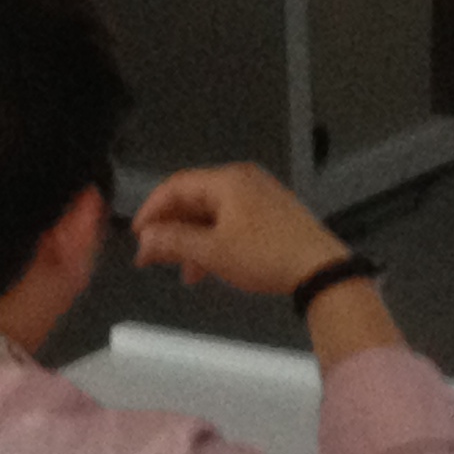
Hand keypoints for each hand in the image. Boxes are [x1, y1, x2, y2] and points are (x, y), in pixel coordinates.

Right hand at [130, 161, 351, 294]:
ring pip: (212, 215)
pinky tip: (205, 269)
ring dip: (192, 241)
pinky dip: (213, 242)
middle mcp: (243, 181)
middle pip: (194, 200)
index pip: (177, 186)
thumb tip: (145, 237)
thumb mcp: (213, 251)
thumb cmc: (264, 255)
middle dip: (171, 230)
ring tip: (182, 272)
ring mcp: (259, 196)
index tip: (136, 235)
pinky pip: (230, 222)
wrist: (317, 268)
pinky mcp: (270, 214)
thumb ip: (175, 241)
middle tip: (150, 258)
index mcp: (228, 181)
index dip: (151, 210)